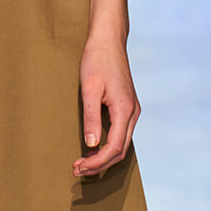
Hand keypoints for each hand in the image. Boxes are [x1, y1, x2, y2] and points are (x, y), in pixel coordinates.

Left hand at [72, 33, 139, 177]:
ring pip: (122, 144)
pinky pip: (121, 134)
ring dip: (103, 157)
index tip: (79, 167)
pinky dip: (108, 146)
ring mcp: (132, 110)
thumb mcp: (89, 89)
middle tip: (77, 170)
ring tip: (83, 163)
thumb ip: (91, 118)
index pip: (113, 147)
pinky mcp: (127, 107)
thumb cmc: (97, 60)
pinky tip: (94, 148)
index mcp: (125, 110)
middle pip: (120, 150)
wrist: (108, 41)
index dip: (97, 162)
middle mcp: (132, 112)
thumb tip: (92, 145)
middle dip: (99, 164)